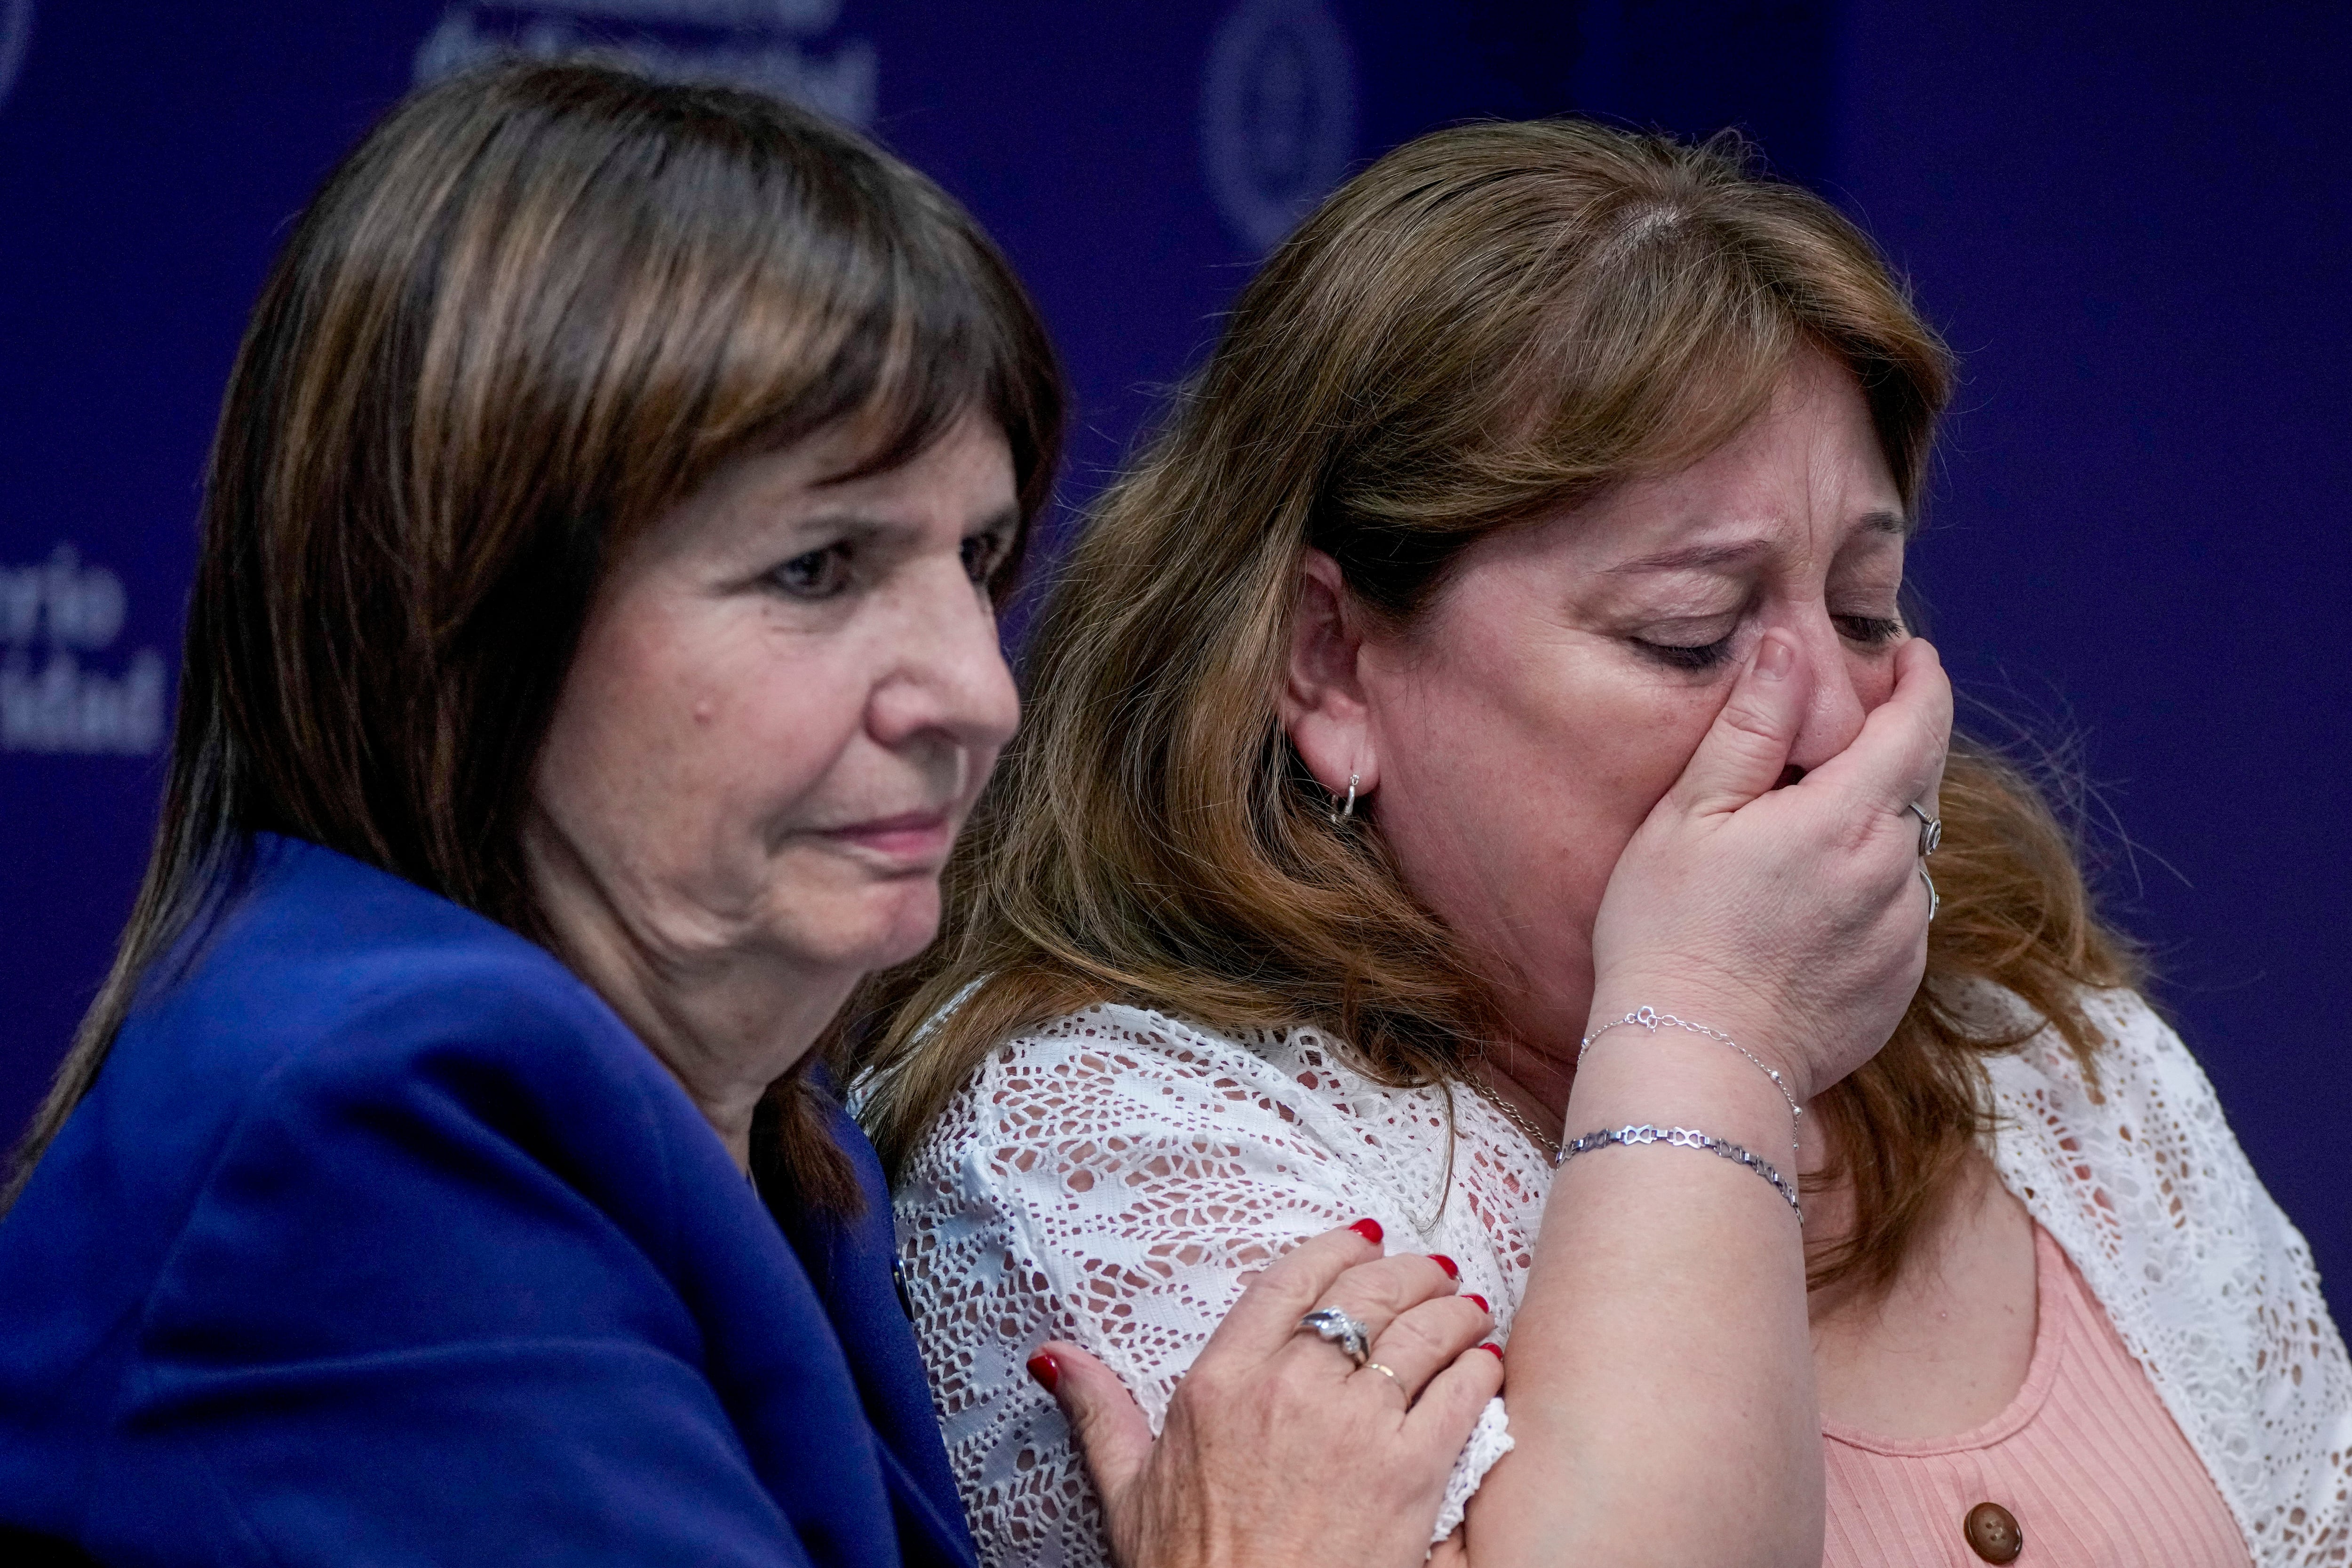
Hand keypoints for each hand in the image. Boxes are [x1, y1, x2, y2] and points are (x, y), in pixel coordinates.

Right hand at [1028, 1221, 1502, 1567]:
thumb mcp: (1128, 1491)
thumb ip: (1100, 1412)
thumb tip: (1053, 1359)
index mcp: (1221, 1382)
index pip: (1290, 1280)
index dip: (1336, 1247)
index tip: (1363, 1236)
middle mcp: (1291, 1389)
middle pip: (1368, 1293)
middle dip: (1409, 1272)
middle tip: (1430, 1270)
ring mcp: (1356, 1428)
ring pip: (1424, 1332)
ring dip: (1454, 1310)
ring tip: (1467, 1308)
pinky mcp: (1411, 1474)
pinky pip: (1461, 1394)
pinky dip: (1479, 1369)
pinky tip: (1484, 1364)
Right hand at [1586, 631, 1950, 1101]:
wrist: (1696, 1059)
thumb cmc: (1669, 931)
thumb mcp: (1690, 814)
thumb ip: (1750, 727)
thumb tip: (1789, 646)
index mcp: (1845, 817)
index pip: (1917, 725)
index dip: (1920, 681)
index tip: (1909, 656)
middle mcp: (1894, 872)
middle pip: (1919, 784)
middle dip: (1893, 747)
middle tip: (1841, 736)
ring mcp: (1904, 934)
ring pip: (1910, 850)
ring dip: (1877, 823)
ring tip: (1809, 832)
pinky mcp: (1898, 983)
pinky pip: (1900, 912)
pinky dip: (1870, 889)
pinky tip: (1809, 907)